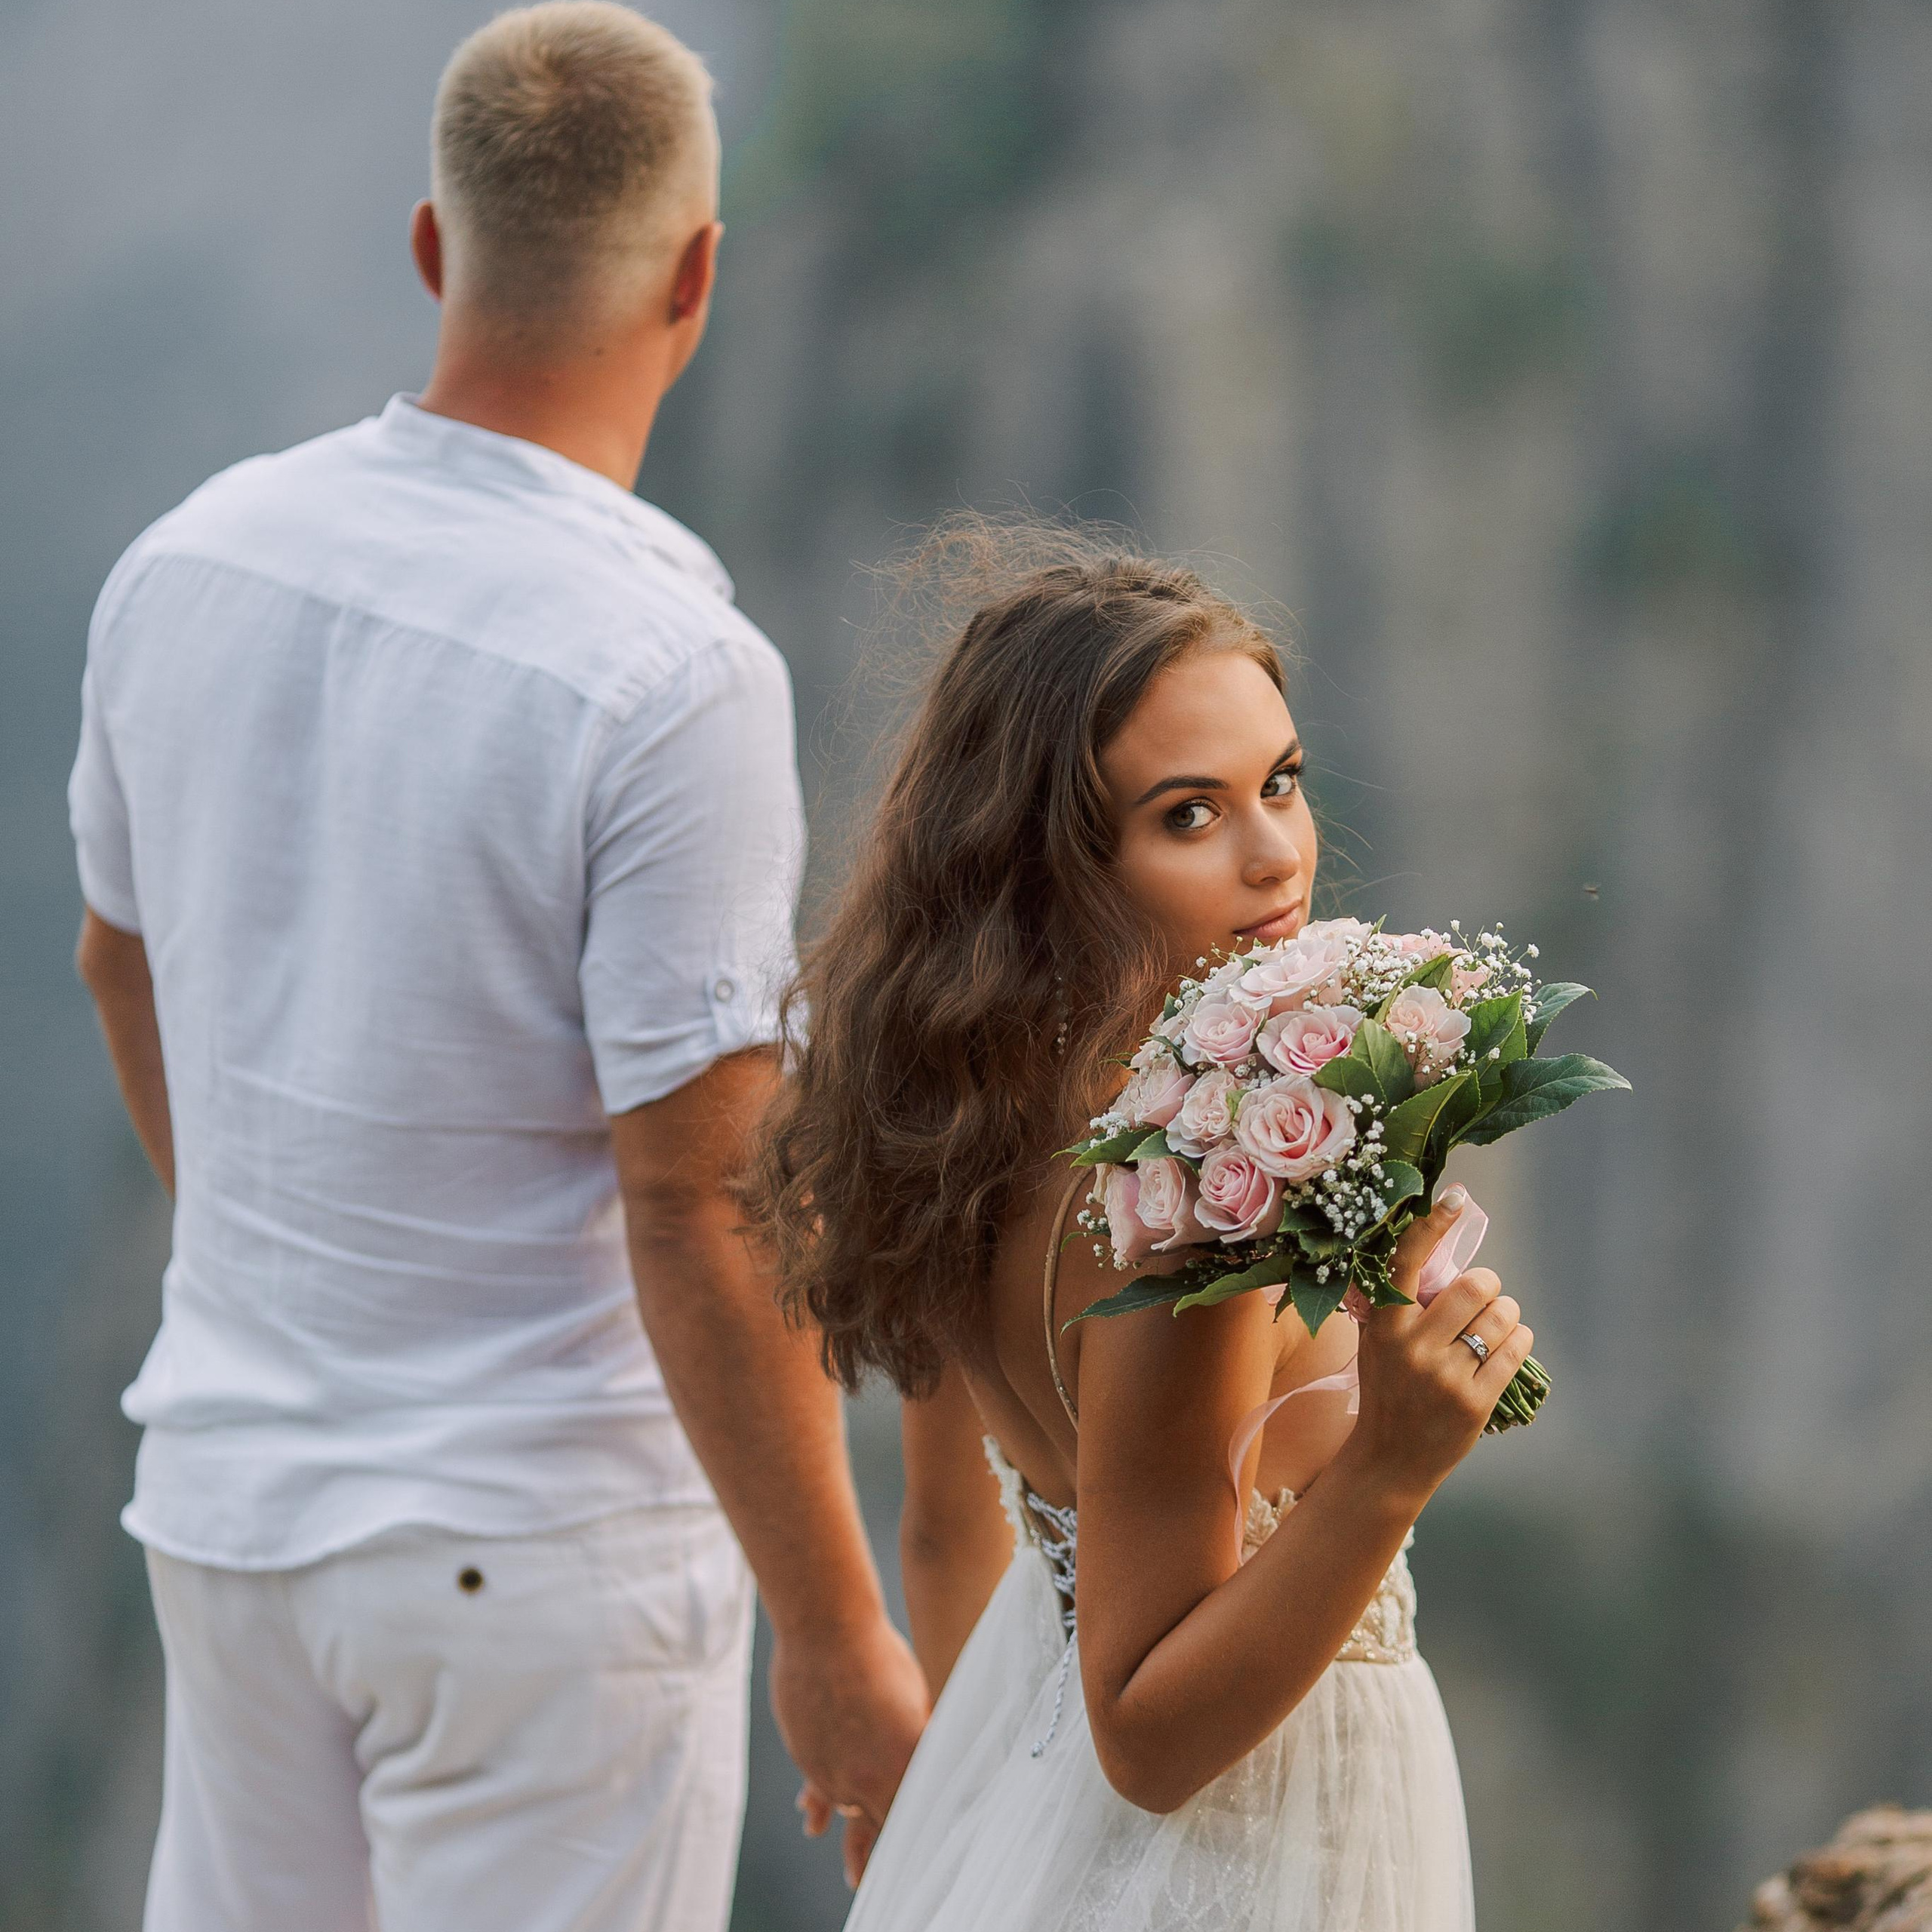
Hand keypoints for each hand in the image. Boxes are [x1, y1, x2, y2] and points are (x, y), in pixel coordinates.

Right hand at [770, 1613, 927, 1887]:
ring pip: (848, 1808)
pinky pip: (818, 1790)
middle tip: (887, 1858)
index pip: (915, 1817)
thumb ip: (918, 1740)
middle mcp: (865, 1777)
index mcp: (904, 1762)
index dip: (921, 1829)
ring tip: (859, 1855)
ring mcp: (831, 1770)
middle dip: (886, 1838)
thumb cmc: (880, 1654)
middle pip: (881, 1825)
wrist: (825, 1628)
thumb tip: (931, 1759)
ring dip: (856, 1819)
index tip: (925, 1840)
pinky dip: (822, 1800)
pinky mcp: (805, 1755)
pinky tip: (814, 1816)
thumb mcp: (916, 1700)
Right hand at [1349, 1187, 1533, 1501]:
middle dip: (1490, 1286)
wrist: (1390, 1459)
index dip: (1432, 1225)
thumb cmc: (1387, 1389)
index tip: (1455, 1197)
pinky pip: (1516, 1349)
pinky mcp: (1475, 1402)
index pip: (1407, 1261)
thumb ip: (1398, 1304)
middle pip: (1476, 1286)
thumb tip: (1438, 1253)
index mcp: (1384, 1324)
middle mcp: (1413, 1346)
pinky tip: (1509, 1345)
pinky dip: (1519, 1340)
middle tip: (1484, 1297)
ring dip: (1508, 1314)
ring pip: (1503, 1316)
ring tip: (1495, 1326)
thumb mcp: (1377, 1343)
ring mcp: (1445, 1376)